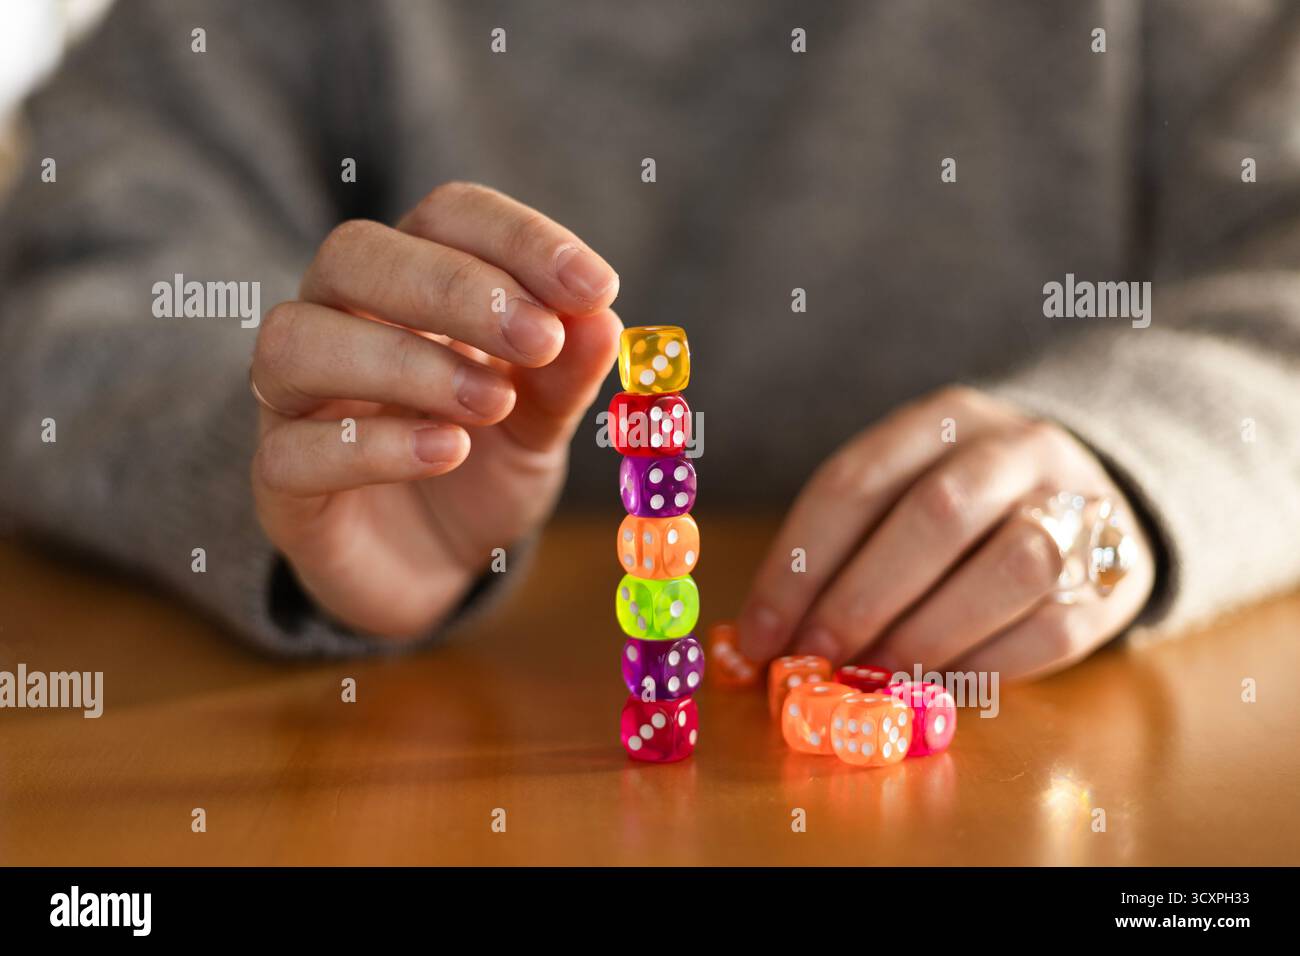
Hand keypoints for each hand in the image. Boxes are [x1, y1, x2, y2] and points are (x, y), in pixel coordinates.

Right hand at [250, 182, 620, 640]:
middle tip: (539, 338)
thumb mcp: (541, 422)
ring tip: (493, 403)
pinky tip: (447, 452)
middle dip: (454, 287)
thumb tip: (602, 318)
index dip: (518, 238)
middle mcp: (337, 321)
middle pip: (355, 254)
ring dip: (405, 362)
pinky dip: (370, 445)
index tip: (594, 286)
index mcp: (409, 284)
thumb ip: (565, 374)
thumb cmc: (483, 470)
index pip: (446, 216)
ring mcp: (295, 401)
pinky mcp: (281, 482)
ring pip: (296, 340)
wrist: (438, 568)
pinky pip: (290, 449)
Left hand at [737, 386, 1154, 680]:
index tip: (761, 636)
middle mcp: (1017, 447)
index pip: (856, 482)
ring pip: (1011, 566)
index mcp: (943, 417)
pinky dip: (987, 666)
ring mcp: (1079, 504)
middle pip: (935, 515)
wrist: (1091, 494)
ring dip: (929, 633)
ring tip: (877, 676)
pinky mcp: (1120, 570)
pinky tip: (937, 686)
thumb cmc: (962, 510)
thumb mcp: (900, 495)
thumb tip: (765, 638)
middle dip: (862, 599)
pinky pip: (1054, 628)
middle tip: (816, 659)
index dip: (798, 566)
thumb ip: (842, 551)